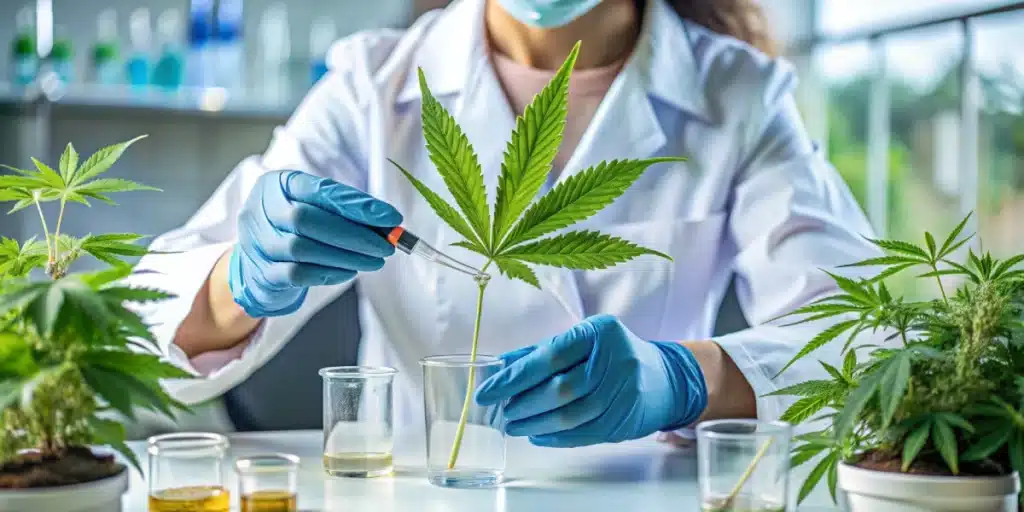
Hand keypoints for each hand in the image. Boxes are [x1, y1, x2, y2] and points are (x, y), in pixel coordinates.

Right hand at [230, 170, 401, 316]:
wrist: (255, 257)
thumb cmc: (293, 225)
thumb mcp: (311, 204)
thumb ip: (343, 210)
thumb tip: (386, 224)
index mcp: (278, 184)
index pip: (320, 190)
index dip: (357, 205)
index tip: (390, 218)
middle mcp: (262, 210)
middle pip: (308, 219)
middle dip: (354, 234)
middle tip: (386, 245)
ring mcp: (259, 243)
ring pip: (303, 249)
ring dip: (347, 256)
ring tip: (375, 260)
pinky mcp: (262, 273)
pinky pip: (297, 274)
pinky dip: (329, 273)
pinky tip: (351, 271)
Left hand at [474, 314, 707, 447]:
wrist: (664, 378)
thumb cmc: (612, 354)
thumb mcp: (581, 340)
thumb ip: (540, 352)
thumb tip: (499, 366)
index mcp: (600, 331)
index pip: (549, 357)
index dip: (514, 377)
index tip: (487, 391)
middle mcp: (617, 359)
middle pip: (560, 389)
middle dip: (523, 403)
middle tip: (502, 411)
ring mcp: (625, 392)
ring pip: (571, 415)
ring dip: (535, 424)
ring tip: (514, 425)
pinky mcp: (626, 419)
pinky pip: (583, 433)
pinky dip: (555, 437)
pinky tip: (537, 434)